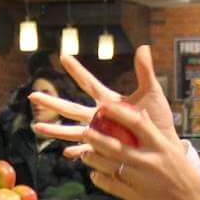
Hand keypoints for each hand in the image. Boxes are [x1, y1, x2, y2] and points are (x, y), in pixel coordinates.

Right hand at [30, 46, 177, 141]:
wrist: (166, 144)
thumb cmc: (159, 119)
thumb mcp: (152, 93)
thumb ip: (145, 71)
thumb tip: (143, 46)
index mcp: (109, 101)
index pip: (88, 83)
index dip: (76, 70)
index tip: (64, 55)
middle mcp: (100, 117)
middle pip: (70, 108)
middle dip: (51, 102)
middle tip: (33, 95)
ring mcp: (101, 135)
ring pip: (73, 132)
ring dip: (55, 130)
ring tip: (37, 128)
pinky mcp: (106, 151)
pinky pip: (88, 153)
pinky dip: (78, 153)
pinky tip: (67, 153)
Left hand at [34, 95, 199, 199]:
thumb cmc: (182, 172)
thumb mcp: (171, 149)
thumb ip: (154, 133)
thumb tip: (140, 114)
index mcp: (160, 146)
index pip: (137, 123)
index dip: (118, 113)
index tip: (103, 106)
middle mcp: (150, 161)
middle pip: (116, 146)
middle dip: (96, 138)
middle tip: (85, 131)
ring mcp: (142, 180)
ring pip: (110, 166)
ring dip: (94, 159)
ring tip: (85, 153)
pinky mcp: (137, 197)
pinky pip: (112, 185)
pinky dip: (100, 179)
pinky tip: (94, 174)